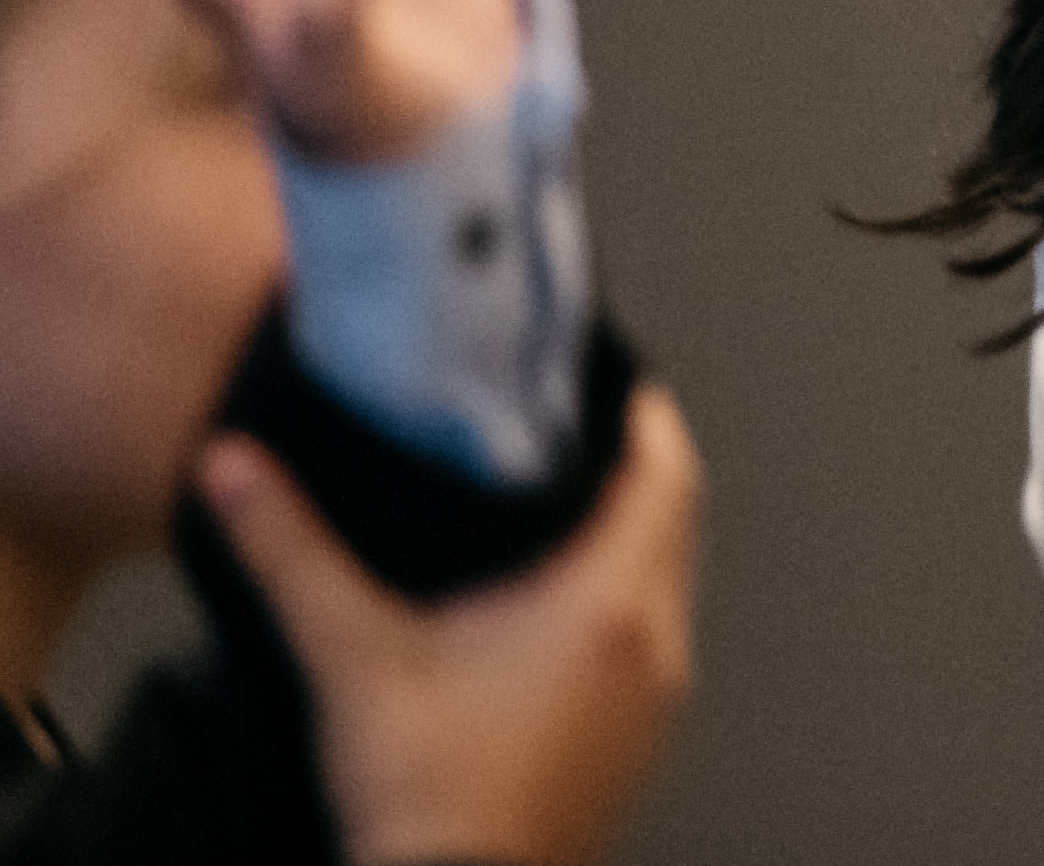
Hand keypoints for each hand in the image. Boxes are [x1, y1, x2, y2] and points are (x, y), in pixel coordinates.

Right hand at [207, 382, 702, 865]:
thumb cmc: (424, 798)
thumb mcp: (352, 657)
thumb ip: (292, 552)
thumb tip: (235, 469)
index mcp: (611, 601)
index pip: (666, 470)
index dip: (639, 414)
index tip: (601, 381)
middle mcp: (656, 643)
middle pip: (672, 521)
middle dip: (628, 471)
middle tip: (570, 435)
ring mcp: (656, 701)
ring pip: (664, 586)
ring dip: (625, 544)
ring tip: (554, 515)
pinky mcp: (637, 745)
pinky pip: (649, 647)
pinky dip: (617, 610)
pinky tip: (551, 619)